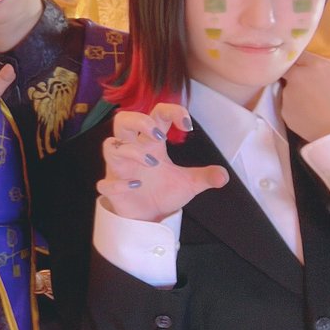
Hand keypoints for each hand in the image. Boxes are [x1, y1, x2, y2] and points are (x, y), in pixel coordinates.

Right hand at [97, 103, 228, 222]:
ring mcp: (119, 169)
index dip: (171, 112)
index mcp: (150, 144)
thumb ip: (204, 176)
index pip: (156, 114)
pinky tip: (137, 186)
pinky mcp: (112, 189)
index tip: (187, 125)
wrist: (148, 217)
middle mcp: (132, 151)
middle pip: (122, 120)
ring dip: (131, 151)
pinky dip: (120, 183)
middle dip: (138, 121)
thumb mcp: (189, 183)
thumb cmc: (163, 192)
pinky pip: (106, 182)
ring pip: (110, 146)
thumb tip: (224, 176)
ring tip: (153, 162)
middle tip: (159, 135)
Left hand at [281, 52, 329, 140]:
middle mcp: (299, 76)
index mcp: (319, 65)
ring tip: (314, 109)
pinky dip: (295, 112)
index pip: (300, 56)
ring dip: (296, 96)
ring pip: (287, 91)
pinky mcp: (284, 111)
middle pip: (288, 71)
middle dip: (294, 78)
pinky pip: (288, 108)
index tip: (306, 70)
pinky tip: (309, 119)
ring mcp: (288, 94)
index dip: (302, 64)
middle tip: (308, 89)